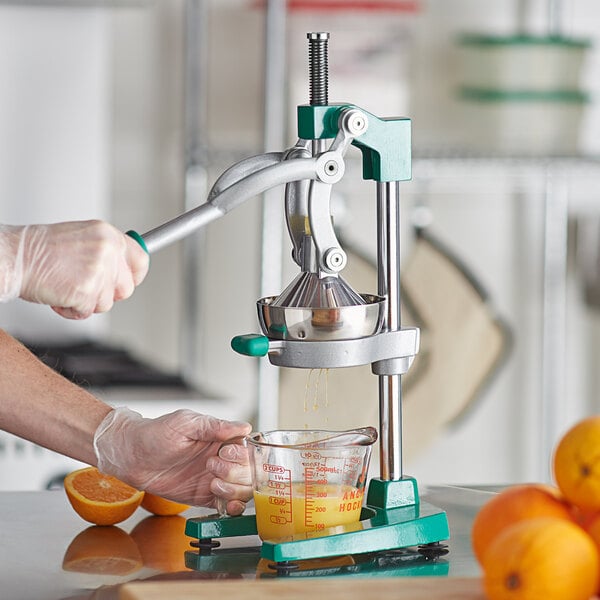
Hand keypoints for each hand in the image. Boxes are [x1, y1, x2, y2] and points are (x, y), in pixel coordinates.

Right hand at [0, 220, 148, 318]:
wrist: (13, 257)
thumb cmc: (40, 251)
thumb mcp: (82, 240)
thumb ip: (106, 252)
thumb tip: (125, 271)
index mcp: (108, 234)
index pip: (141, 259)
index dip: (135, 276)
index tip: (129, 281)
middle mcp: (107, 250)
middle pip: (127, 287)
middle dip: (107, 294)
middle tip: (85, 287)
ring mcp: (98, 270)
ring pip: (107, 303)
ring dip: (86, 302)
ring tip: (66, 286)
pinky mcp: (86, 290)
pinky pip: (87, 312)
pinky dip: (72, 310)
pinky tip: (59, 295)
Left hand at [94, 407, 252, 514]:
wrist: (132, 457)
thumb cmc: (156, 433)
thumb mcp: (185, 423)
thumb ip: (214, 426)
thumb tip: (245, 427)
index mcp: (222, 438)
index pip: (248, 449)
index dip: (242, 454)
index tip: (225, 452)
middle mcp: (223, 459)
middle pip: (250, 472)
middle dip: (235, 472)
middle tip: (212, 466)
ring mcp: (215, 478)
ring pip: (243, 490)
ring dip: (234, 490)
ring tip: (213, 483)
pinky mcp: (205, 496)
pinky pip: (228, 505)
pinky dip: (232, 508)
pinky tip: (226, 504)